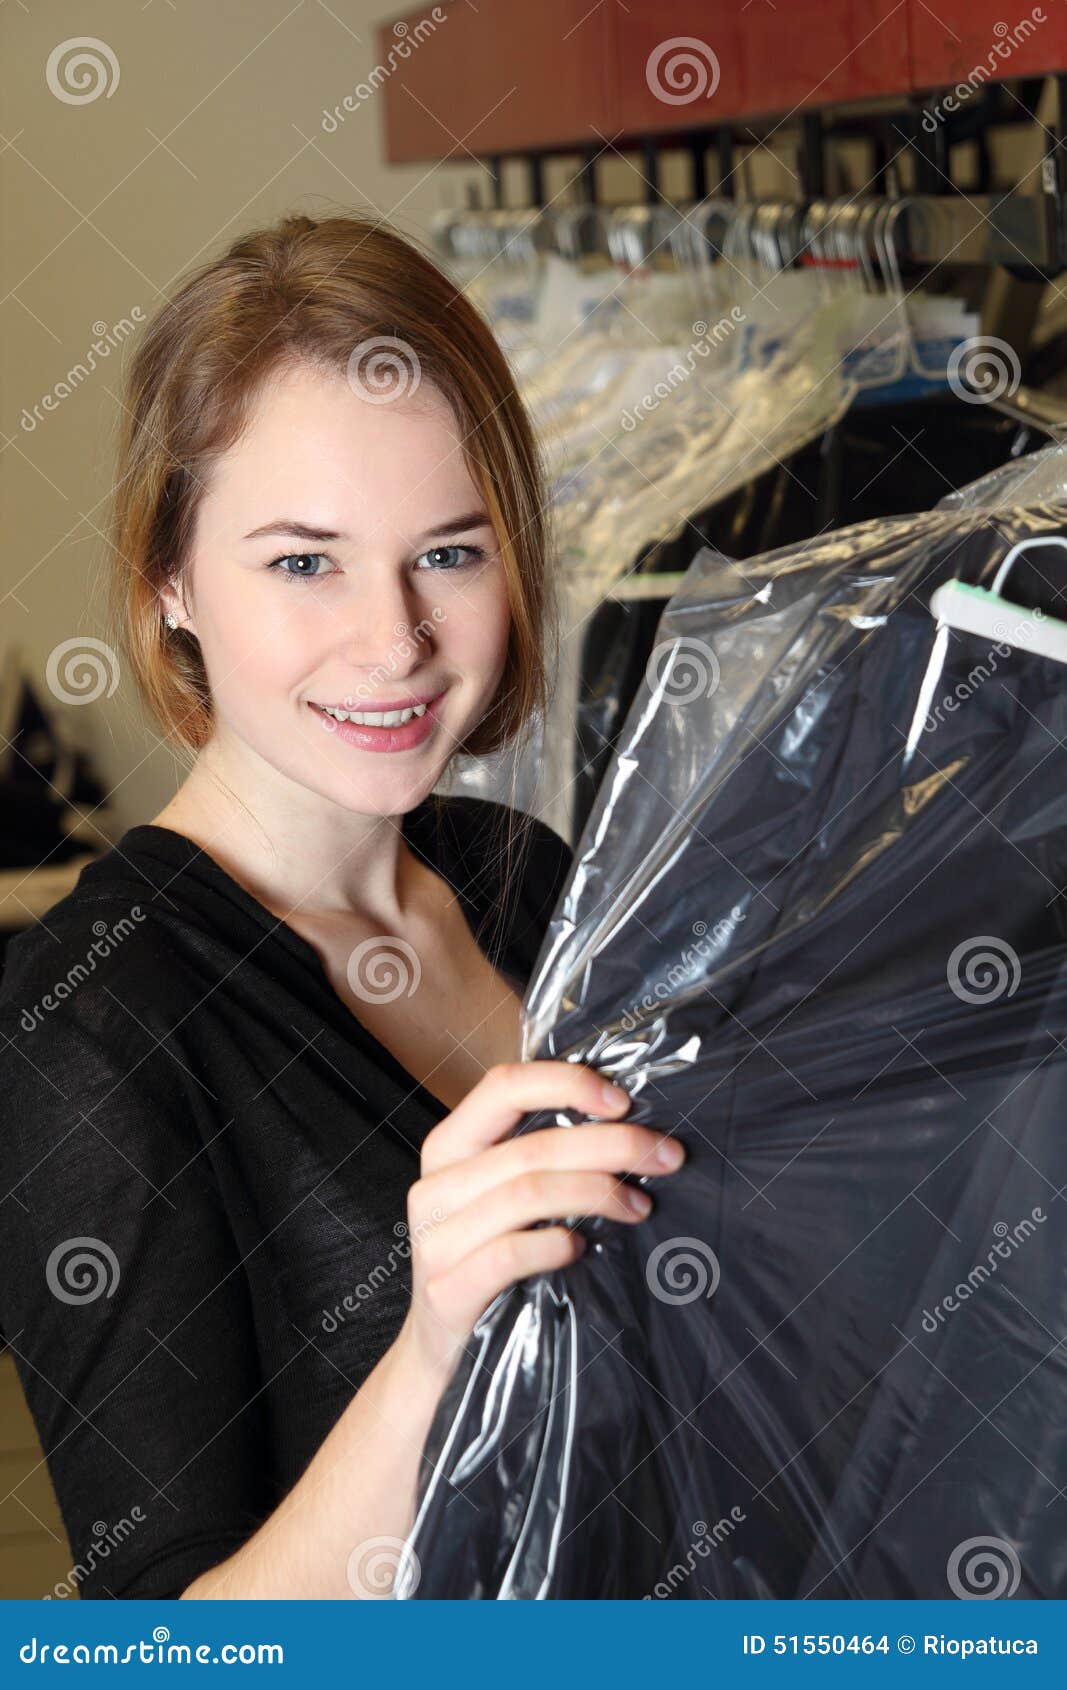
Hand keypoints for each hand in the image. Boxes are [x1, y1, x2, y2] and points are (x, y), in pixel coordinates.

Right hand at [393, 1059, 684, 1380]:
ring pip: (527, 1193)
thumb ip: (536, 1159)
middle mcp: (435, 1186)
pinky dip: (555, 1244)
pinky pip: (510, 1253)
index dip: (566, 1083)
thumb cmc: (486, 1264)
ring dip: (597, 1193)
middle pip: (531, 1146)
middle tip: (665, 1156)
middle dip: (611, 1145)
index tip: (624, 1101)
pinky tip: (582, 1249)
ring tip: (641, 1206)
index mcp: (450, 1147)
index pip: (503, 1086)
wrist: (441, 1356)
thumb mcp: (498, 1200)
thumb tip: (626, 1123)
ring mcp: (435, 1239)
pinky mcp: (445, 1290)